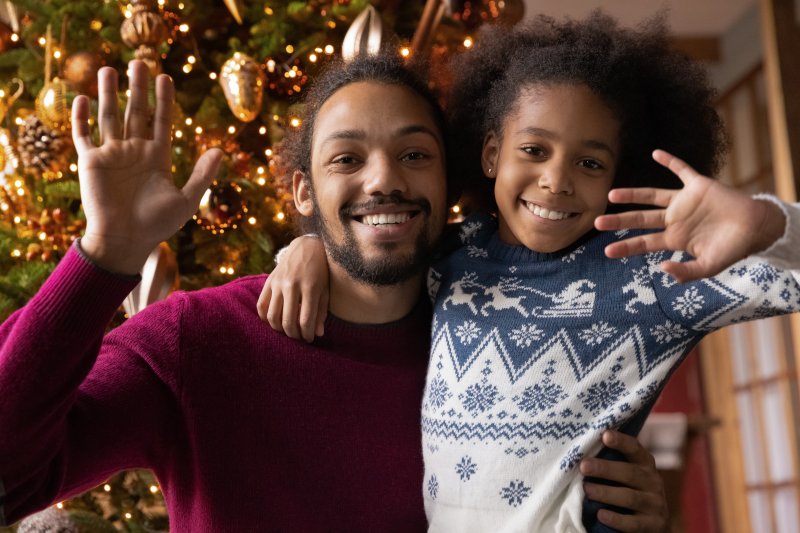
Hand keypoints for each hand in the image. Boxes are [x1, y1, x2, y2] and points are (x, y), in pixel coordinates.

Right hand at [73, 60, 222, 274]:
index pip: (161, 121)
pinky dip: (81, 117)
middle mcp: (134, 151)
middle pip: (135, 112)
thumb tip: (220, 151)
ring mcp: (112, 155)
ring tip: (109, 70)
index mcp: (157, 157)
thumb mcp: (187, 199)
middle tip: (139, 62)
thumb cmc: (157, 225)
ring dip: (108, 94)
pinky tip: (81, 97)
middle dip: (138, 88)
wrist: (126, 241)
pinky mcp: (91, 162)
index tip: (165, 77)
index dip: (163, 100)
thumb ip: (203, 175)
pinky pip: (83, 135)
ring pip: (109, 116)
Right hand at [257, 235, 329, 341]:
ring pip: (272, 316)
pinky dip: (266, 318)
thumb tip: (318, 334)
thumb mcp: (325, 290)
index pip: (305, 320)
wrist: (306, 248)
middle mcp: (292, 285)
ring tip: (287, 330)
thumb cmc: (320, 272)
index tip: (309, 339)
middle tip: (298, 337)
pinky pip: (261, 306)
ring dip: (279, 329)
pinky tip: (274, 320)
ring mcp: (278, 283)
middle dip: (294, 335)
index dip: (306, 334)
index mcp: (310, 287)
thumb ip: (321, 312)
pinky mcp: (269, 281)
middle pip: (288, 321)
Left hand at [580, 430, 668, 532]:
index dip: (621, 441)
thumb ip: (611, 461)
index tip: (605, 435)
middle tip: (583, 466)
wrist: (654, 523)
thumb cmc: (629, 490)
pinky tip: (600, 515)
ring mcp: (655, 504)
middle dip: (605, 469)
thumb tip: (580, 449)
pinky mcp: (653, 525)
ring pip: (630, 497)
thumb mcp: (626, 473)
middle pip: (630, 473)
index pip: (635, 449)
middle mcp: (653, 482)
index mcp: (645, 464)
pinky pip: (633, 523)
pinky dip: (616, 519)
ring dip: (606, 493)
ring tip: (587, 490)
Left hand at [595, 150, 785, 282]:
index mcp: (674, 239)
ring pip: (652, 196)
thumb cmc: (732, 249)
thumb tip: (662, 269)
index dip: (626, 248)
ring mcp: (684, 202)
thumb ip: (686, 272)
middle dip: (619, 221)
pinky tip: (656, 153)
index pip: (643, 243)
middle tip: (596, 222)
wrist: (757, 229)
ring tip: (612, 194)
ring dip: (633, 194)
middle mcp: (674, 219)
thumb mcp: (709, 268)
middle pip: (640, 220)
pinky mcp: (698, 186)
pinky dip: (670, 162)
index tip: (607, 251)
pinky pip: (682, 170)